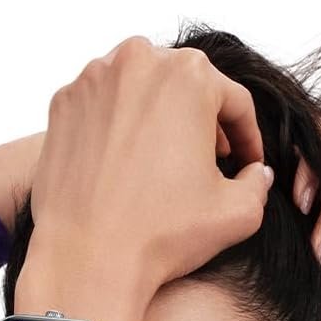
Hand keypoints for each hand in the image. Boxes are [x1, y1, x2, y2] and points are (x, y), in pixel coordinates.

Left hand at [28, 36, 272, 312]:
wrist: (87, 259)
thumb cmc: (160, 234)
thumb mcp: (237, 213)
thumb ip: (257, 182)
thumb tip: (256, 173)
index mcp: (190, 75)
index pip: (233, 101)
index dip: (247, 136)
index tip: (246, 162)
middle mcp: (138, 61)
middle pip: (185, 86)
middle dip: (201, 121)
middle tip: (209, 159)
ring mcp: (93, 79)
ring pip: (141, 91)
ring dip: (158, 119)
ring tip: (165, 161)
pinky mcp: (62, 103)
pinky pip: (103, 106)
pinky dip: (118, 127)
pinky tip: (126, 165)